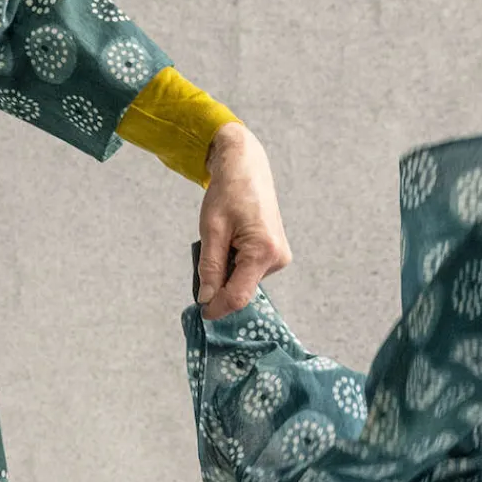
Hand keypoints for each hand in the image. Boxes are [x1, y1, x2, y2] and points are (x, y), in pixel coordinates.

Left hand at [196, 121, 292, 319]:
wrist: (246, 167)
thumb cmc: (228, 192)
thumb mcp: (211, 230)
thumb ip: (210, 267)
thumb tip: (206, 298)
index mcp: (263, 252)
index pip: (239, 296)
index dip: (218, 308)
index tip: (201, 313)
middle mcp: (277, 259)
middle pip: (242, 289)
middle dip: (220, 284)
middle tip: (204, 258)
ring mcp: (279, 257)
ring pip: (245, 280)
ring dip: (228, 272)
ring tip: (222, 241)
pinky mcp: (277, 254)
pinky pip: (251, 271)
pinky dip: (236, 264)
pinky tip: (232, 241)